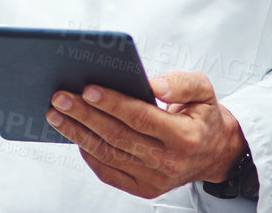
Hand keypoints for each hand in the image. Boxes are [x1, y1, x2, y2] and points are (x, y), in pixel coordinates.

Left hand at [45, 72, 245, 198]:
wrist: (214, 152)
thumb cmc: (202, 115)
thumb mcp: (202, 90)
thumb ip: (179, 83)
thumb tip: (151, 84)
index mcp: (185, 136)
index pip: (140, 118)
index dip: (112, 103)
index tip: (87, 88)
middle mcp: (170, 162)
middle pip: (117, 136)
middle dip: (84, 115)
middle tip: (59, 97)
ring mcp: (156, 179)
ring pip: (108, 154)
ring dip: (77, 133)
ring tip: (56, 114)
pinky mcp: (145, 189)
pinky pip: (109, 172)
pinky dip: (88, 153)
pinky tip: (75, 134)